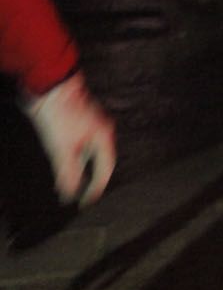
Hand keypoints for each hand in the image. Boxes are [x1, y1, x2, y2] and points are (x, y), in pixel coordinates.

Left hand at [23, 74, 115, 204]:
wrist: (50, 88)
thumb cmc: (60, 116)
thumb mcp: (62, 149)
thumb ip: (68, 172)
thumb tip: (69, 193)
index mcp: (104, 137)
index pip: (105, 168)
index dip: (96, 187)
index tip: (87, 201)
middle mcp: (102, 131)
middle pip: (99, 162)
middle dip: (89, 180)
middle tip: (80, 196)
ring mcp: (92, 126)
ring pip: (89, 154)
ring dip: (79, 170)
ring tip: (68, 186)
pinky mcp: (80, 123)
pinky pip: (82, 147)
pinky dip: (74, 160)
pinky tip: (63, 166)